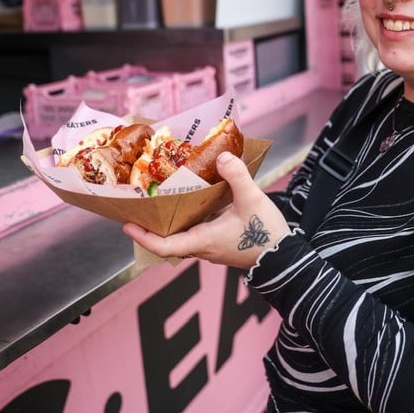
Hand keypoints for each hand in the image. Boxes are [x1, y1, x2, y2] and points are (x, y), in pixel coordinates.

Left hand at [122, 152, 291, 268]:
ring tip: (161, 196)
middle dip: (151, 224)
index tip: (127, 224)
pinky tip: (192, 198)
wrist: (285, 257)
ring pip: (182, 234)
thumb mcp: (253, 200)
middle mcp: (202, 246)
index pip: (164, 246)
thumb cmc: (266, 235)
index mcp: (203, 241)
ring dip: (169, 220)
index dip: (143, 237)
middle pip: (168, 239)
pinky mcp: (220, 241)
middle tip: (140, 204)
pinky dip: (187, 217)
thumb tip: (221, 156)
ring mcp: (211, 246)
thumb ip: (237, 176)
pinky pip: (196, 230)